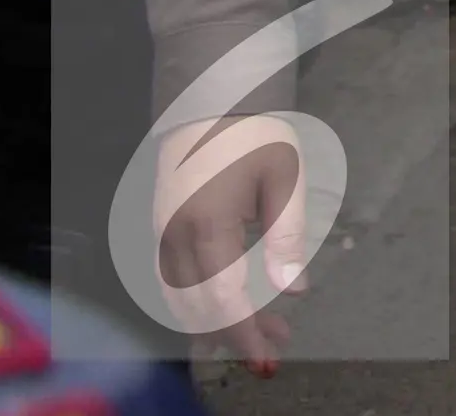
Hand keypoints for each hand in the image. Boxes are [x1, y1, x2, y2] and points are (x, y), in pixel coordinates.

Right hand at [153, 116, 312, 375]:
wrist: (211, 99)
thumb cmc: (256, 134)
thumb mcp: (286, 180)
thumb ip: (288, 237)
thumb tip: (296, 288)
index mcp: (208, 224)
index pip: (222, 298)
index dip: (244, 331)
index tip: (267, 355)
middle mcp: (174, 235)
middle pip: (197, 305)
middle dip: (235, 331)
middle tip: (278, 343)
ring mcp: (161, 231)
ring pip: (179, 296)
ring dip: (216, 319)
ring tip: (265, 326)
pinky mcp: (159, 226)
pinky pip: (172, 278)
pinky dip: (197, 299)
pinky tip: (230, 302)